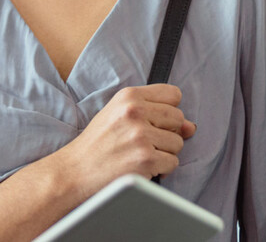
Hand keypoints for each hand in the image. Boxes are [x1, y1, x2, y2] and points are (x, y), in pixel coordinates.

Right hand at [53, 84, 196, 198]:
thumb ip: (155, 115)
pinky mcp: (145, 159)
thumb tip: (191, 126)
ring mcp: (141, 136)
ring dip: (164, 153)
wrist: (74, 171)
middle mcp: (135, 112)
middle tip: (145, 142)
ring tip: (139, 155)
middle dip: (168, 133)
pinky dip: (162, 169)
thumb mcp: (119, 116)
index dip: (168, 111)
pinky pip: (173, 162)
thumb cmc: (98, 144)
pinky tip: (141, 167)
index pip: (173, 94)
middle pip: (178, 119)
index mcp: (129, 96)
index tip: (154, 122)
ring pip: (178, 143)